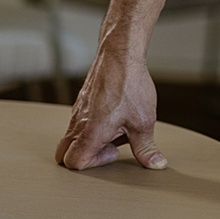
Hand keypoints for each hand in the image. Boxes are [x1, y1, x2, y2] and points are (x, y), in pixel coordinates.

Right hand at [55, 50, 166, 169]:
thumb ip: (146, 148)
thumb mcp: (144, 122)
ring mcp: (77, 111)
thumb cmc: (129, 85)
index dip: (95, 163)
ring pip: (73, 137)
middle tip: (108, 145)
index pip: (74, 163)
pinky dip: (92, 125)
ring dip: (92, 139)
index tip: (114, 151)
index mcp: (90, 133)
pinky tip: (114, 113)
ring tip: (116, 127)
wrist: (121, 55)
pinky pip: (79, 121)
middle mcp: (78, 123)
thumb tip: (155, 164)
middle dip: (85, 156)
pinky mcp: (82, 101)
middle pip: (64, 153)